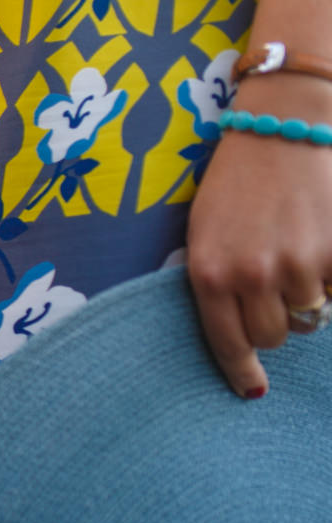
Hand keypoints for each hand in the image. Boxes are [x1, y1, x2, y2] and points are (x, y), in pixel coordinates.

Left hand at [187, 129, 331, 397]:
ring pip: (309, 316)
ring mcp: (298, 265)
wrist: (282, 131)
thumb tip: (237, 339)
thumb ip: (214, 283)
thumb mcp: (203, 234)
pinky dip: (331, 278)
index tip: (253, 391)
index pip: (227, 344)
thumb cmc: (236, 184)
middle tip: (273, 285)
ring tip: (295, 254)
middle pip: (272, 337)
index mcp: (208, 273)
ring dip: (305, 297)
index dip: (242, 373)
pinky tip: (320, 246)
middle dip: (275, 321)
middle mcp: (251, 275)